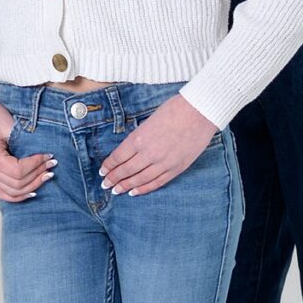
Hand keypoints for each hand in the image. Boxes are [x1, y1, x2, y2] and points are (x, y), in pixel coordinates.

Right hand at [0, 89, 53, 202]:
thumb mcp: (9, 125)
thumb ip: (25, 142)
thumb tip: (44, 155)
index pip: (18, 172)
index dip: (36, 165)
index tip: (48, 155)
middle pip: (17, 184)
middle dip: (38, 175)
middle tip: (51, 164)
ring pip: (12, 192)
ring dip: (32, 186)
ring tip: (46, 175)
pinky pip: (4, 193)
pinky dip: (19, 195)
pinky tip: (32, 192)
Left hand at [99, 94, 216, 195]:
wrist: (200, 112)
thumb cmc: (174, 110)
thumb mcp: (149, 121)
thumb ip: (139, 137)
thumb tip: (129, 150)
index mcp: (139, 138)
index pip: (118, 157)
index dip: (108, 166)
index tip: (102, 171)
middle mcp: (149, 153)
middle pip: (126, 170)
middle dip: (113, 179)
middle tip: (105, 184)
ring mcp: (163, 163)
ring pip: (140, 179)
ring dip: (126, 186)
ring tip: (116, 191)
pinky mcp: (177, 168)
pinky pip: (157, 182)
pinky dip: (144, 188)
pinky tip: (134, 192)